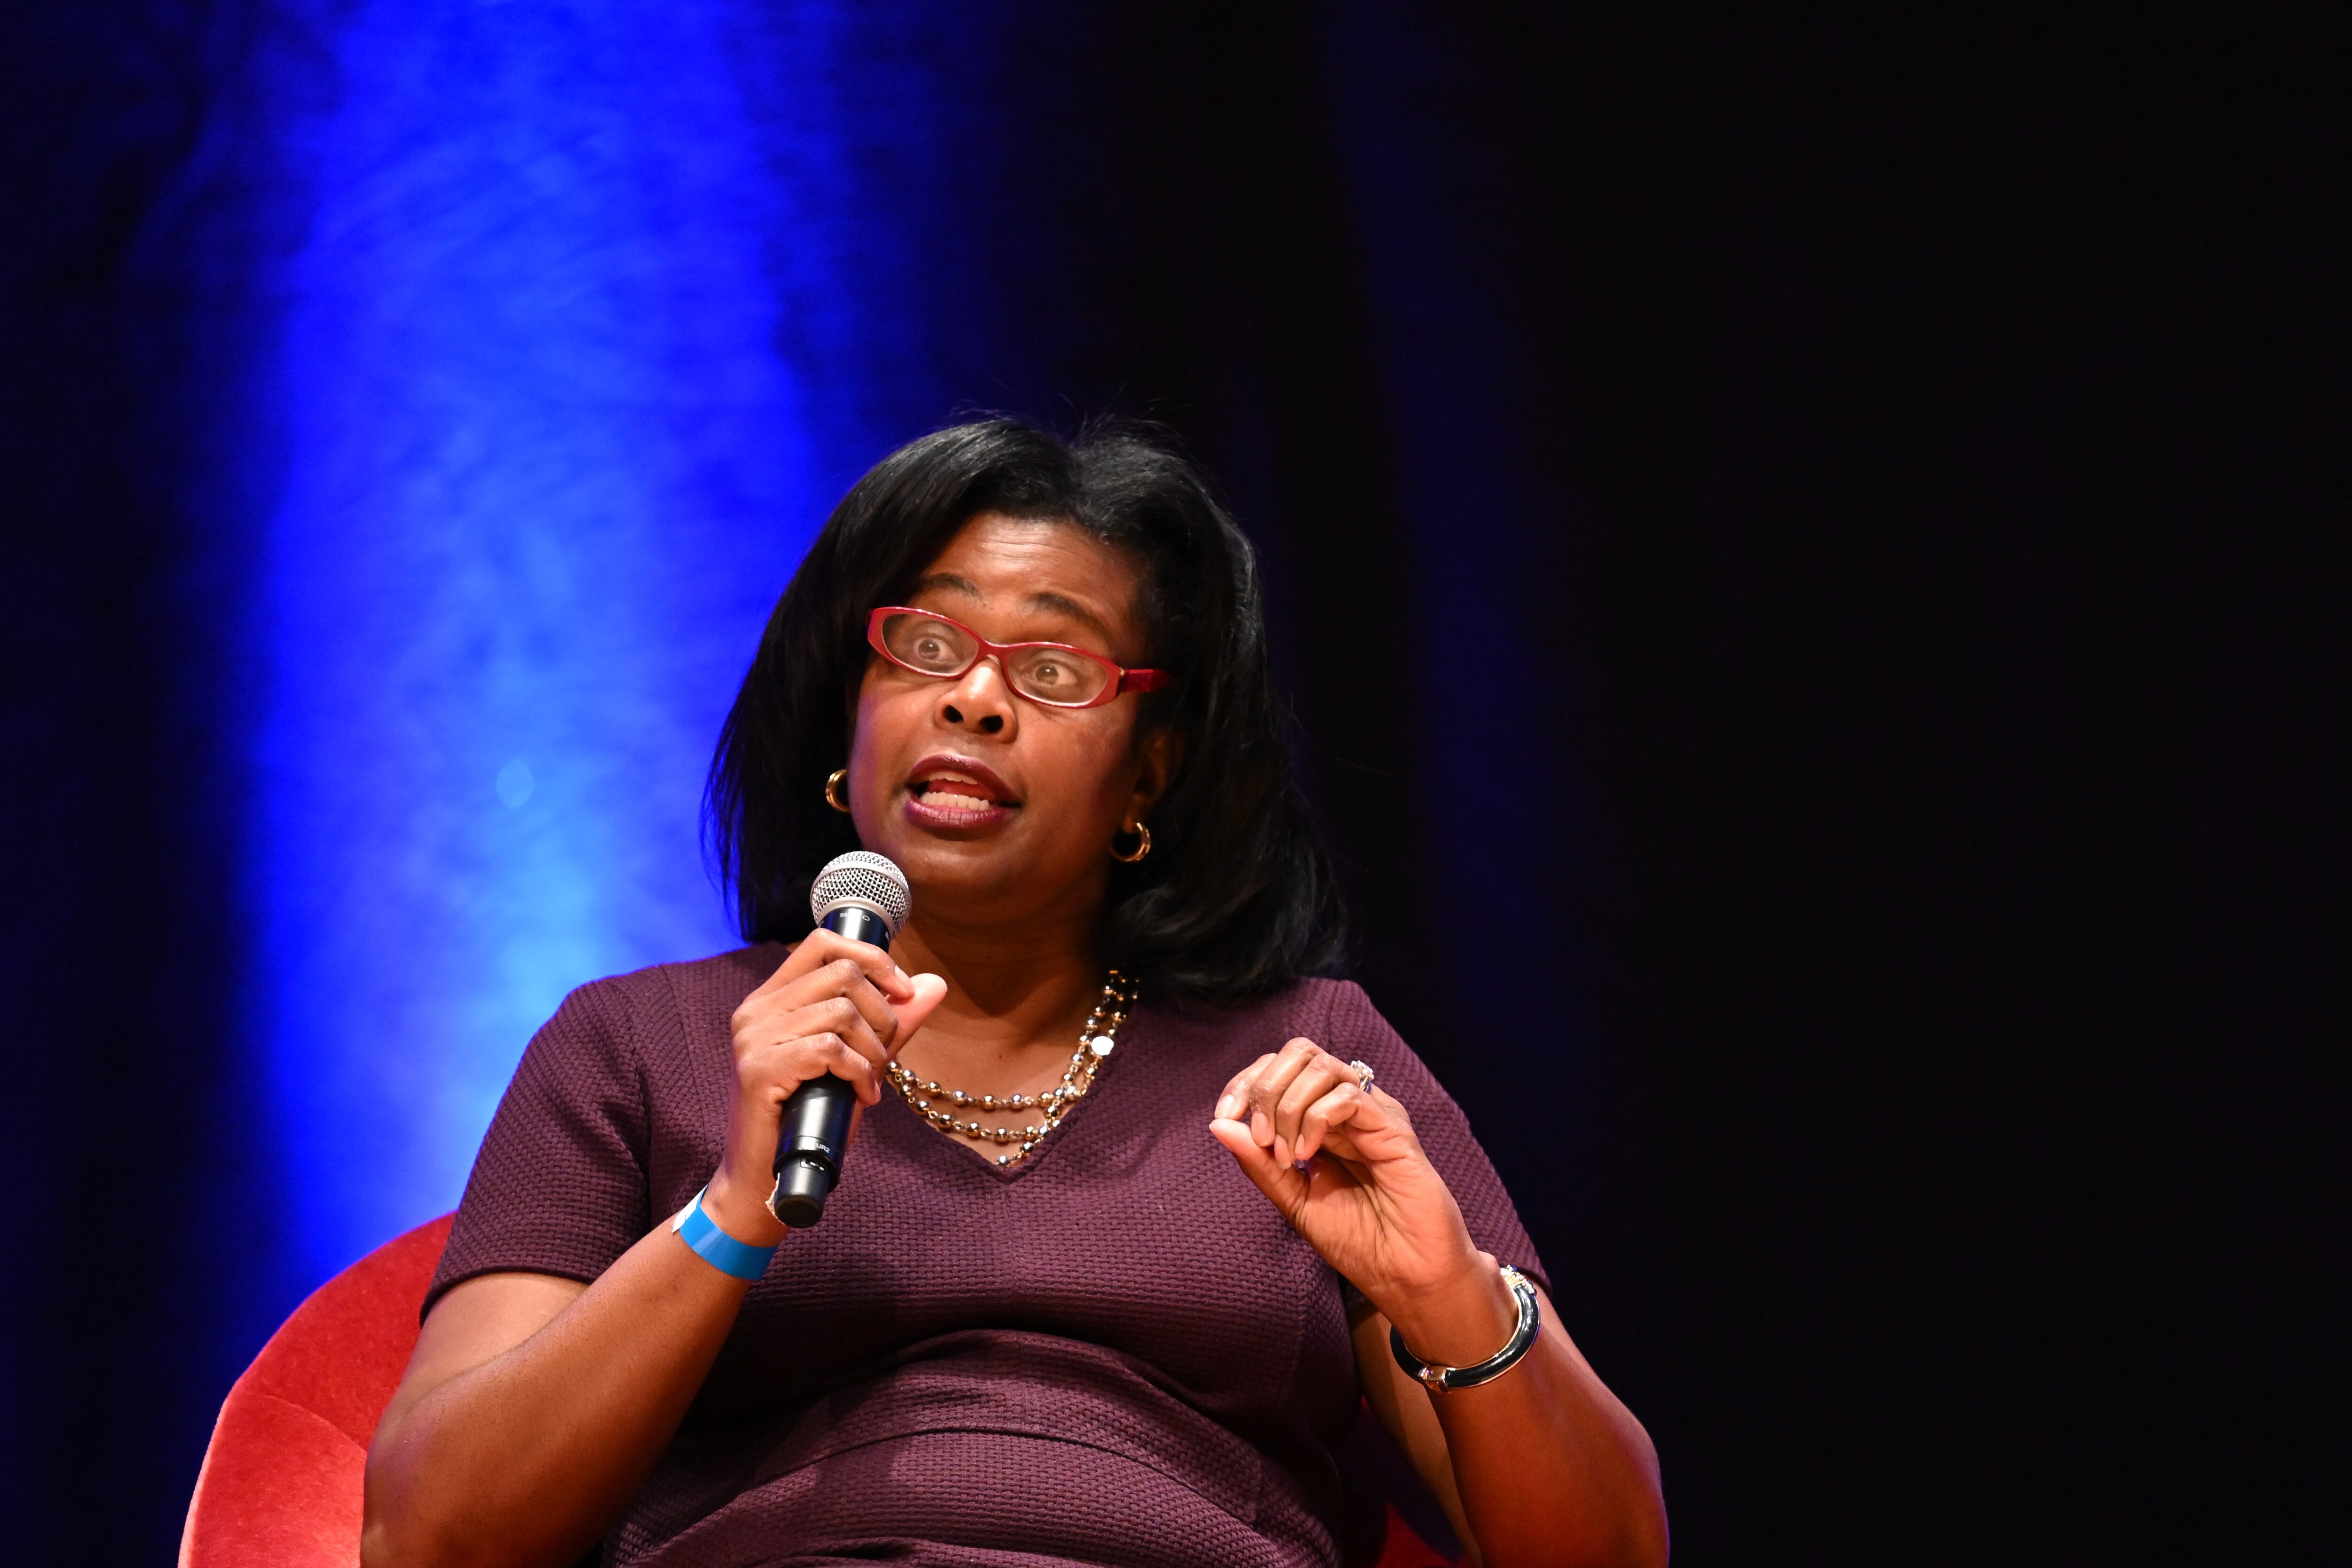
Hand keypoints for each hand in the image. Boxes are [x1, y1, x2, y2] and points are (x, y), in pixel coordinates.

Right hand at [705, 932, 947, 1243]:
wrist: (765, 1180)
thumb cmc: (811, 1119)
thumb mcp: (857, 1061)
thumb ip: (890, 1023)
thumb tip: (933, 984)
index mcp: (771, 999)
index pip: (823, 942)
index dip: (873, 958)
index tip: (903, 992)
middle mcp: (755, 1010)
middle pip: (842, 973)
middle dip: (883, 1014)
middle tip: (883, 1056)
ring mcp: (753, 1038)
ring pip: (841, 1011)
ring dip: (873, 1051)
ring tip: (870, 1082)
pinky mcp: (758, 1069)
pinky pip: (829, 1049)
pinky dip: (858, 1072)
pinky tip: (861, 1097)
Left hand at [1210, 1039, 1498, 1348]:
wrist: (1407, 1277)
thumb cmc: (1359, 1243)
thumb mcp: (1294, 1201)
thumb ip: (1259, 1163)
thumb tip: (1218, 1125)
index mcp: (1323, 1120)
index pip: (1280, 1069)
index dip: (1246, 1083)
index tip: (1224, 1117)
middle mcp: (1348, 1108)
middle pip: (1299, 1052)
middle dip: (1264, 1086)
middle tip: (1262, 1138)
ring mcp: (1373, 1114)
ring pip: (1321, 1066)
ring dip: (1287, 1105)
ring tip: (1286, 1155)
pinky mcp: (1393, 1128)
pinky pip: (1347, 1096)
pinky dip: (1315, 1118)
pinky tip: (1308, 1156)